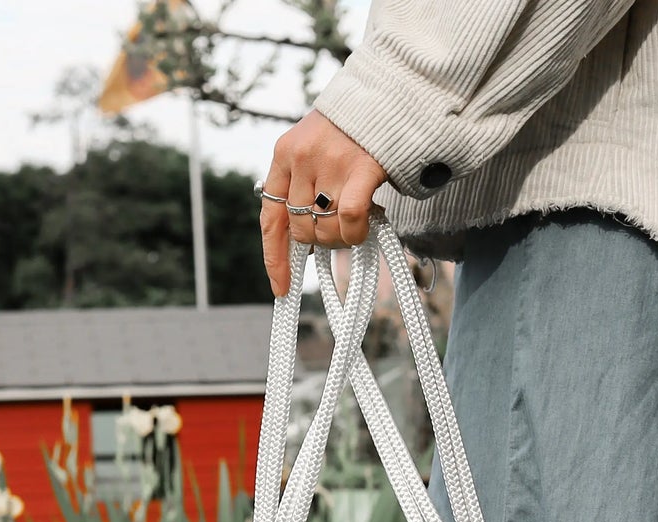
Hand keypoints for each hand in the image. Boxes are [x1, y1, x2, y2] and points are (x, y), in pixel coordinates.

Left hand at [260, 111, 387, 296]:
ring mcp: (329, 164)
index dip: (274, 257)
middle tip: (341, 232)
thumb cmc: (353, 132)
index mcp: (284, 156)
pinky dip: (356, 232)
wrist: (385, 98)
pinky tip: (365, 227)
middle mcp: (301, 160)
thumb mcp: (314, 151)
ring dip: (342, 239)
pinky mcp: (359, 169)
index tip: (280, 286)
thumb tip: (303, 239)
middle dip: (322, 242)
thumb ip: (303, 187)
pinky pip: (348, 219)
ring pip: (326, 230)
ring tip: (357, 222)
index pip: (271, 217)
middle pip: (302, 230)